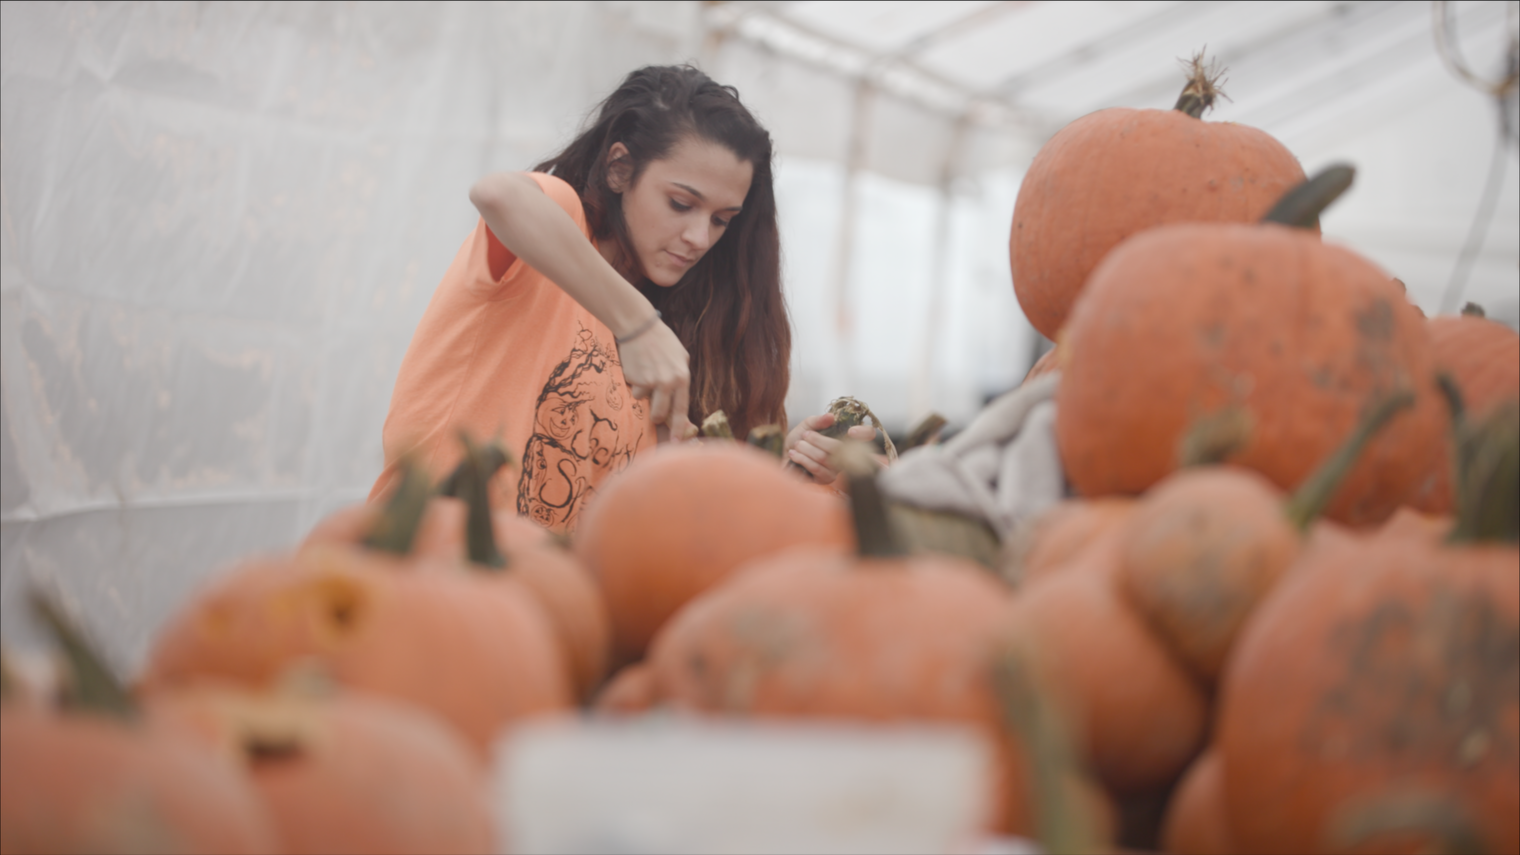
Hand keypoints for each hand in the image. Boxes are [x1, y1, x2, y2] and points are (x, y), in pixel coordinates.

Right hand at [617, 318, 694, 441]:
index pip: (681, 410)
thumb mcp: (681, 358)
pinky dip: (634, 382)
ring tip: (646, 374)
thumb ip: (682, 379)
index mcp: (681, 377)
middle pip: (659, 414)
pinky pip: (633, 389)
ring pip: (643, 401)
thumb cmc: (663, 342)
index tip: (676, 442)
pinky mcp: (633, 379)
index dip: (678, 429)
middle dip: (656, 416)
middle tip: (654, 412)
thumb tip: (680, 406)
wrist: (639, 327)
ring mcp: (649, 381)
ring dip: (643, 393)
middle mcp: (667, 382)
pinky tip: (637, 367)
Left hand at [784, 413, 877, 483]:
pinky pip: (817, 469)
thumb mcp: (805, 426)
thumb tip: (831, 417)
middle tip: (804, 436)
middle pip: (840, 448)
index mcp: (844, 438)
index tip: (851, 431)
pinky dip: (803, 459)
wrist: (782, 458)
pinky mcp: (826, 480)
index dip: (864, 433)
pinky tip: (794, 454)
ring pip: (825, 458)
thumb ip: (817, 420)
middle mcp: (845, 454)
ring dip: (806, 449)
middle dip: (817, 440)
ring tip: (797, 445)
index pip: (867, 436)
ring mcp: (837, 469)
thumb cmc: (798, 442)